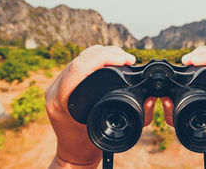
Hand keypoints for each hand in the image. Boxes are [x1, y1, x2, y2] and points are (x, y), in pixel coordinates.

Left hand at [45, 45, 156, 167]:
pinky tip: (109, 60)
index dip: (105, 56)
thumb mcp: (113, 131)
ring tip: (121, 58)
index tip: (125, 59)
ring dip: (102, 53)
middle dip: (108, 52)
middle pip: (80, 57)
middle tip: (128, 58)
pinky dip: (95, 58)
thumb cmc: (90, 144)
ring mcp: (55, 84)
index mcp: (61, 99)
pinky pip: (78, 62)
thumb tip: (150, 98)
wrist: (73, 153)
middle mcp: (55, 89)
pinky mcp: (60, 82)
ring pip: (79, 56)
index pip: (80, 66)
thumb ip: (136, 117)